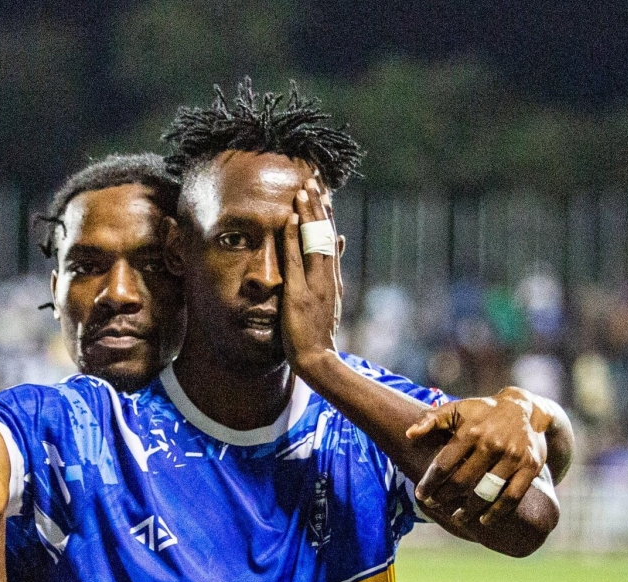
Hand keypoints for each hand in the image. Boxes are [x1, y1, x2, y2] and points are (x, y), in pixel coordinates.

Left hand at [280, 177, 344, 376]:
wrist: (318, 358)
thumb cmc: (318, 333)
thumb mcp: (330, 298)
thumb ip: (332, 269)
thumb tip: (339, 240)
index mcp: (333, 277)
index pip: (330, 238)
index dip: (326, 213)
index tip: (323, 191)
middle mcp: (327, 276)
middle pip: (325, 233)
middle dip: (319, 205)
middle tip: (314, 178)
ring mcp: (315, 284)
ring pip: (313, 241)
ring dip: (307, 214)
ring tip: (303, 189)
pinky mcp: (300, 293)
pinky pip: (296, 260)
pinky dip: (293, 238)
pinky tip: (288, 218)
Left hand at [406, 387, 553, 527]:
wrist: (525, 409)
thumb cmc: (482, 412)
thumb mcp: (457, 409)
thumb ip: (431, 419)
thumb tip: (409, 434)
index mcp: (470, 431)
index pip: (444, 464)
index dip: (430, 483)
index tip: (420, 495)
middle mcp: (492, 444)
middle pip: (463, 481)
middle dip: (445, 497)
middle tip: (434, 506)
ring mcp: (512, 456)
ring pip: (486, 491)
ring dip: (469, 509)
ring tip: (457, 518)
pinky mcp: (530, 467)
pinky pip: (512, 496)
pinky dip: (497, 512)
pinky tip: (484, 520)